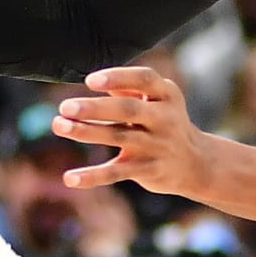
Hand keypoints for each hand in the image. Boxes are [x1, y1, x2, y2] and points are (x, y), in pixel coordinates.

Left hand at [53, 66, 209, 197]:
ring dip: (86, 132)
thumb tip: (92, 78)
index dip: (118, 78)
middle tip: (66, 106)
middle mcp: (164, 118)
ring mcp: (156, 146)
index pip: (144, 80)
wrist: (195, 162)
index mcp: (166, 95)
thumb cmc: (164, 123)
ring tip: (60, 125)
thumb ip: (128, 89)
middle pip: (127, 110)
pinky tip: (70, 178)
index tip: (90, 80)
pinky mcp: (147, 170)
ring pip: (118, 137)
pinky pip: (116, 173)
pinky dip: (92, 176)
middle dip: (95, 108)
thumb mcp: (157, 100)